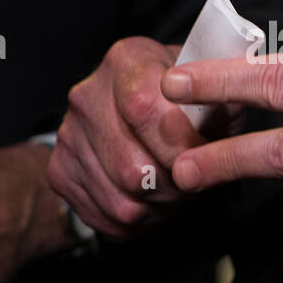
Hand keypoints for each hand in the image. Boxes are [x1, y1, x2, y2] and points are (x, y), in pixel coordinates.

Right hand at [46, 36, 223, 239]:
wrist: (156, 113)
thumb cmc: (192, 104)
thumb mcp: (218, 92)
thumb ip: (222, 104)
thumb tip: (212, 132)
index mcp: (127, 59)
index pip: (142, 108)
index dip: (177, 145)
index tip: (202, 156)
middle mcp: (88, 93)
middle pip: (130, 165)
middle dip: (172, 187)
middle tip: (191, 181)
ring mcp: (69, 133)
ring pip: (119, 199)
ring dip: (156, 208)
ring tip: (173, 191)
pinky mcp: (60, 170)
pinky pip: (101, 216)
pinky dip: (134, 222)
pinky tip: (150, 201)